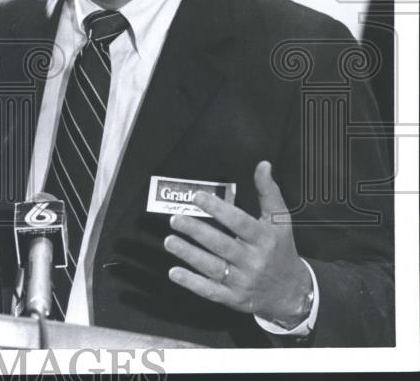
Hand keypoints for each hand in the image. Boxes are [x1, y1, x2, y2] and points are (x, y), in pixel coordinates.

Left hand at [163, 161, 311, 326]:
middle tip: (175, 219)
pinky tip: (174, 272)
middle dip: (197, 232)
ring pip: (212, 267)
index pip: (239, 222)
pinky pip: (210, 291)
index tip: (198, 197)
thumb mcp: (280, 221)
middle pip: (221, 245)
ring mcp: (243, 281)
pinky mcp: (233, 298)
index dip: (218, 210)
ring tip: (169, 241)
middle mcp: (253, 261)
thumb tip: (263, 164)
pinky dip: (192, 283)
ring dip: (188, 254)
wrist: (292, 292)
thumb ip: (269, 192)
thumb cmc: (281, 250)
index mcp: (264, 239)